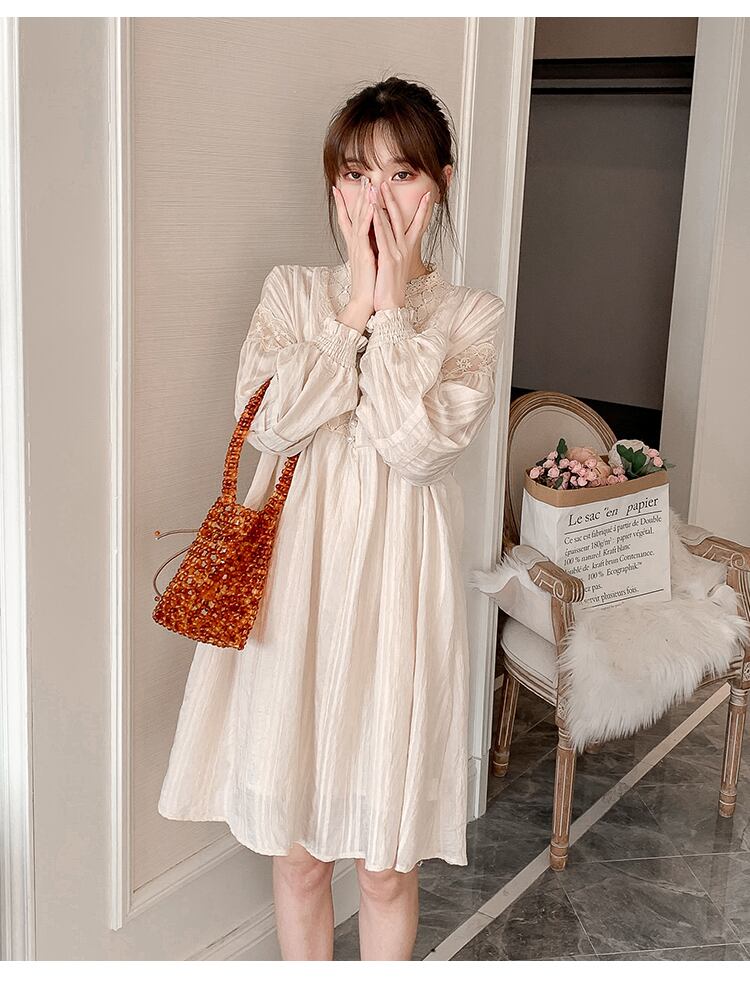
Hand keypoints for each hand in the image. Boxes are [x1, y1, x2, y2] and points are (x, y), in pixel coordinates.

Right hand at [332, 176, 376, 325]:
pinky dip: (367, 218)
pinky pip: (364, 232)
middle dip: (357, 196)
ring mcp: (358, 248)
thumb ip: (369, 247)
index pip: (348, 220)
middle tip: (361, 179)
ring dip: (363, 202)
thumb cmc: (370, 284)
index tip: (338, 188)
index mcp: (357, 245)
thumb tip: (372, 238)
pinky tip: (371, 207)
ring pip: (359, 220)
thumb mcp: (370, 261)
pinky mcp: (363, 254)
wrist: (366, 301)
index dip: (343, 204)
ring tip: (367, 185)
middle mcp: (355, 244)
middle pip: (353, 214)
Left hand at [370, 181, 433, 311]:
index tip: (429, 194)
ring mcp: (397, 253)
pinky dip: (378, 221)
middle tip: (387, 181)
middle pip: (399, 218)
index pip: (418, 224)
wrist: (390, 306)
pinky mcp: (388, 259)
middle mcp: (405, 248)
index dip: (424, 209)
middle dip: (392, 198)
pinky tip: (373, 210)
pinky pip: (382, 236)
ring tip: (376, 187)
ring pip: (389, 223)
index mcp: (407, 249)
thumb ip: (395, 251)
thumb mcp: (395, 265)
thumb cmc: (390, 287)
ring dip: (382, 203)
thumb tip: (392, 242)